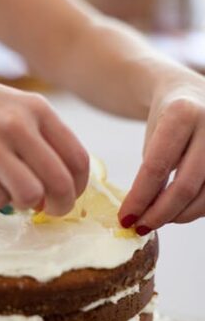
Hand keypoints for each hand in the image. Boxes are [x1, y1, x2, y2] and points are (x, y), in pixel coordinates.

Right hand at [0, 69, 89, 213]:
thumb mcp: (16, 108)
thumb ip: (42, 141)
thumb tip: (63, 189)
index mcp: (37, 109)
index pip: (78, 160)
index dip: (77, 188)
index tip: (65, 195)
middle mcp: (17, 123)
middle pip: (60, 183)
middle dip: (58, 206)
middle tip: (45, 208)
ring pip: (30, 196)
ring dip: (24, 204)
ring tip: (11, 192)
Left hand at [119, 78, 204, 230]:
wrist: (194, 93)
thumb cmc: (169, 116)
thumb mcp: (154, 132)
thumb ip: (152, 169)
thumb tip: (141, 215)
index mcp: (183, 113)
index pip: (156, 166)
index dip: (139, 198)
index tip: (124, 218)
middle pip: (184, 187)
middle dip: (159, 213)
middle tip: (139, 226)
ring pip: (203, 199)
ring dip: (177, 216)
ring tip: (155, 219)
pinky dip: (193, 209)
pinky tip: (176, 209)